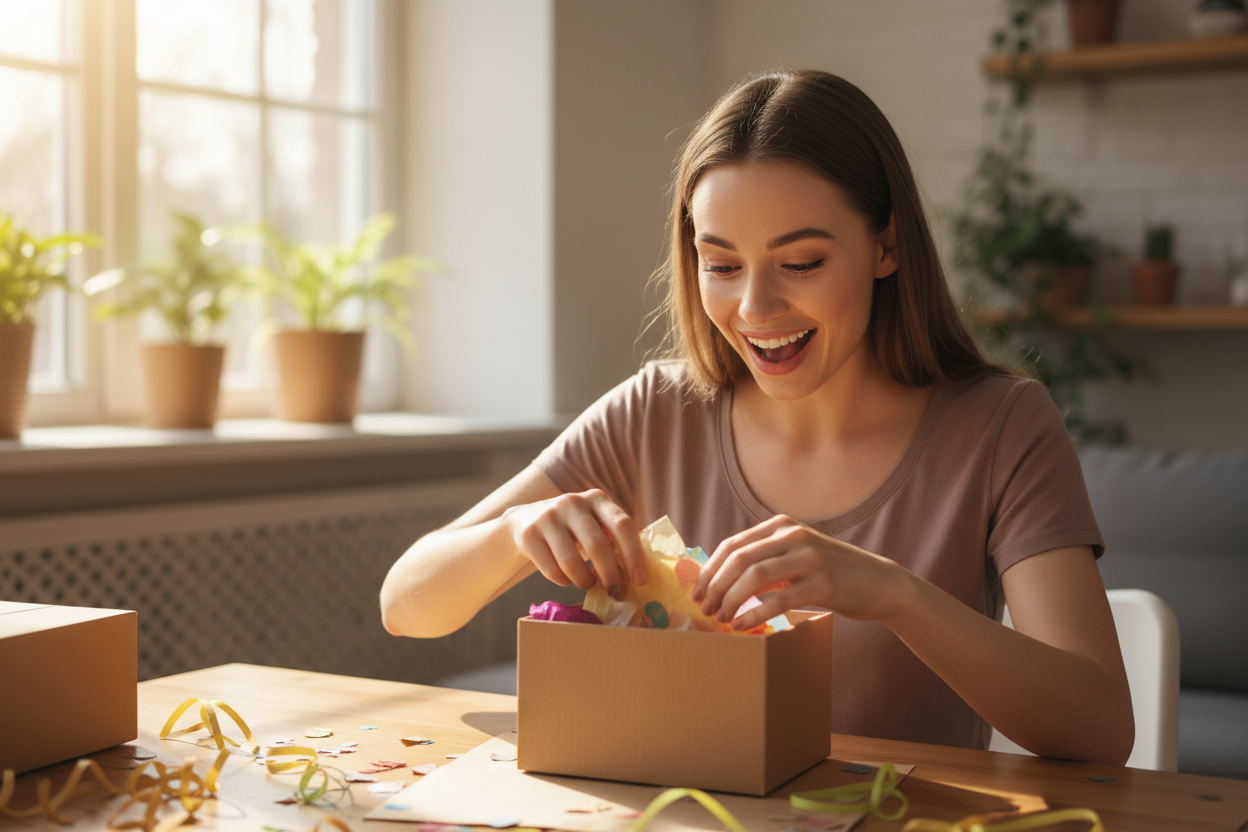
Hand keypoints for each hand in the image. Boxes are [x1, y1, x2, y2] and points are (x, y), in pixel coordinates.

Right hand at [500, 489, 645, 599]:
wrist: (525, 519)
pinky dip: (564, 581)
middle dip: (611, 576)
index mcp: (597, 498)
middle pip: (598, 546)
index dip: (635, 554)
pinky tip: (567, 578)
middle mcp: (573, 503)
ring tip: (588, 584)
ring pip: (572, 562)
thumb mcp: (594, 523)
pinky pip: (552, 570)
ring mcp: (548, 516)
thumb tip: (638, 577)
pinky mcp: (529, 534)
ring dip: (584, 581)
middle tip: (616, 594)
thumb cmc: (573, 529)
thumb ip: (614, 541)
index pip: (623, 525)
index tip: (640, 580)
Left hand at [691, 515, 906, 629]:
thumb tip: (719, 579)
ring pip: (754, 576)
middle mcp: (794, 536)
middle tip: (705, 609)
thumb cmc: (830, 572)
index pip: (733, 545)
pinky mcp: (823, 584)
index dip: (709, 571)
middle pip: (739, 559)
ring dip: (731, 600)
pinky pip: (778, 600)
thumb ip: (765, 558)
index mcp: (781, 526)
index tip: (697, 593)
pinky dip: (754, 615)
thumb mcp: (796, 554)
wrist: (879, 582)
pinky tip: (741, 626)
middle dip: (715, 586)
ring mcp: (810, 558)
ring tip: (721, 618)